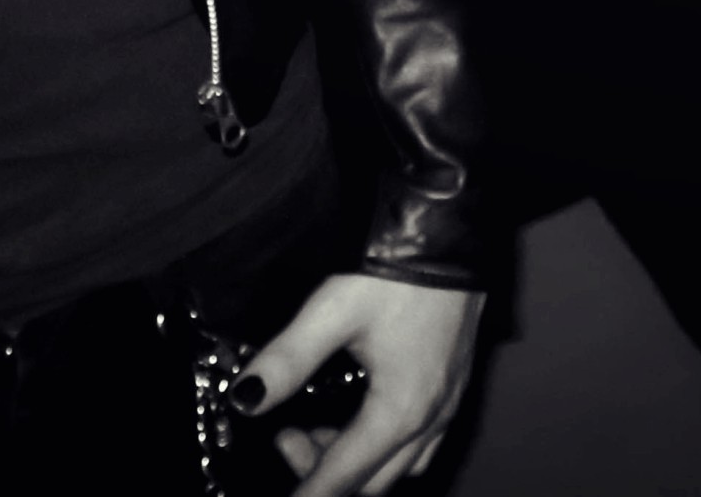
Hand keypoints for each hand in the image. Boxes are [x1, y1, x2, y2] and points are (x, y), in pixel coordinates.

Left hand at [241, 271, 483, 496]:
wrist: (454, 230)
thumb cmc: (401, 268)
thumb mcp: (333, 310)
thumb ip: (287, 359)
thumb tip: (246, 397)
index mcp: (399, 410)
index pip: (341, 478)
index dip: (305, 496)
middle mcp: (431, 417)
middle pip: (372, 483)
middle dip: (322, 475)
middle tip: (284, 436)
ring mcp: (448, 403)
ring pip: (398, 467)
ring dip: (355, 464)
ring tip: (318, 426)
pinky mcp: (453, 385)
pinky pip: (418, 444)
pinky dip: (383, 448)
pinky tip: (360, 418)